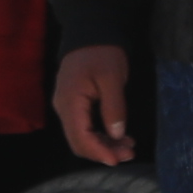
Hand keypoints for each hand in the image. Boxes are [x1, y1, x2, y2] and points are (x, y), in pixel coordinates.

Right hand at [55, 44, 133, 165]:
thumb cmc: (102, 52)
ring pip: (81, 136)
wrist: (92, 32)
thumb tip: (117, 135)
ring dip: (103, 145)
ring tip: (128, 146)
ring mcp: (66, 106)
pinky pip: (84, 127)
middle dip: (103, 151)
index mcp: (70, 101)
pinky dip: (100, 135)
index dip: (99, 152)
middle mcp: (63, 107)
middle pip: (79, 141)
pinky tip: (119, 136)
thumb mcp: (113, 78)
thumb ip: (114, 107)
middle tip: (129, 153)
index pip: (80, 137)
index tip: (118, 160)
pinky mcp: (73, 105)